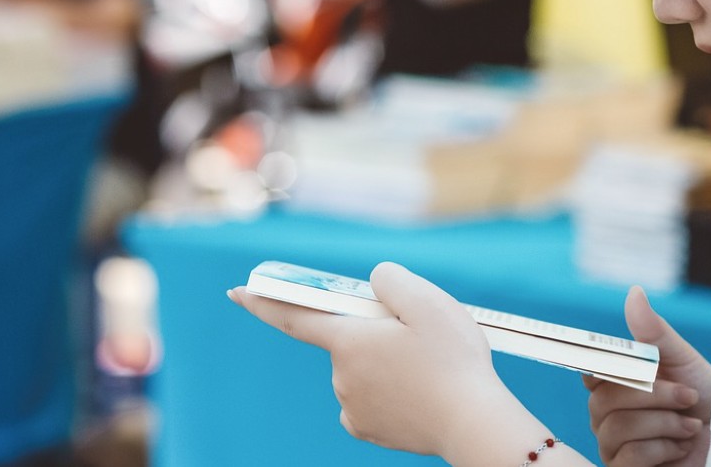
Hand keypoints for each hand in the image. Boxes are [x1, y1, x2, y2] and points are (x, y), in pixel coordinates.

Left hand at [230, 262, 506, 456]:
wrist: (473, 422)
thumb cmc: (452, 360)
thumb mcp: (428, 300)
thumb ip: (391, 280)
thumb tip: (374, 283)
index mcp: (349, 340)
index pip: (295, 315)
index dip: (264, 300)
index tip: (237, 291)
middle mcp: (341, 375)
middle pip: (348, 338)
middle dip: (373, 330)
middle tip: (417, 332)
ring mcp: (352, 406)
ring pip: (362, 367)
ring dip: (386, 360)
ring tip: (428, 365)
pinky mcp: (368, 428)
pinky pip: (368, 397)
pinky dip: (387, 388)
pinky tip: (416, 389)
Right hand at [586, 287, 710, 466]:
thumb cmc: (706, 399)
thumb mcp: (682, 359)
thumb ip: (654, 331)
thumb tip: (633, 292)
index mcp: (615, 382)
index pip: (590, 369)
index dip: (605, 365)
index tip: (637, 365)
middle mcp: (606, 414)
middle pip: (604, 398)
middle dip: (655, 394)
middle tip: (688, 395)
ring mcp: (612, 445)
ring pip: (617, 427)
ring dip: (665, 423)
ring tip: (690, 425)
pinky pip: (628, 456)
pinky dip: (663, 448)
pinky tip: (680, 447)